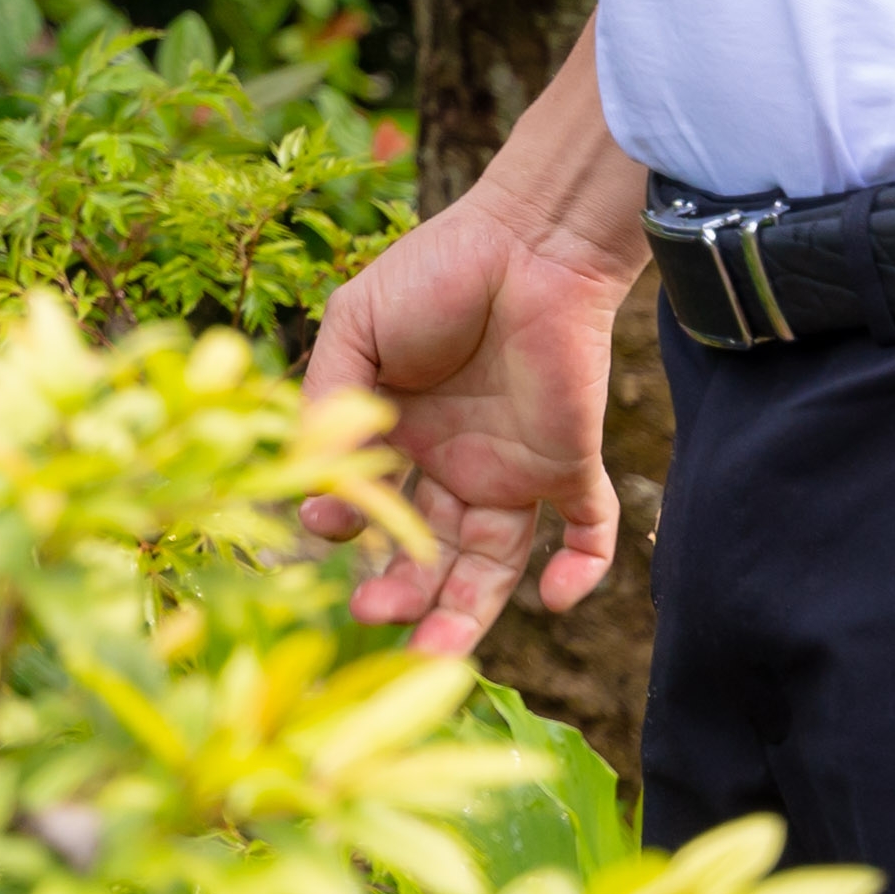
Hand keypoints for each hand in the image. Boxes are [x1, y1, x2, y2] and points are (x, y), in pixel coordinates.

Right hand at [298, 200, 631, 654]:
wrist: (526, 242)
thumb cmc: (434, 274)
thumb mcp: (358, 328)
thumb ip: (329, 397)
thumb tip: (309, 482)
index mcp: (396, 432)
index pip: (370, 505)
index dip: (350, 528)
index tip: (330, 527)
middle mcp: (452, 462)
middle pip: (427, 551)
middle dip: (402, 593)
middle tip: (376, 619)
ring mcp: (512, 468)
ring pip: (493, 563)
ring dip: (469, 610)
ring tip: (439, 651)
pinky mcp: (569, 462)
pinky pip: (585, 532)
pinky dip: (580, 571)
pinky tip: (555, 600)